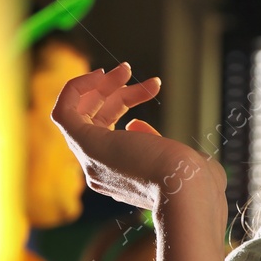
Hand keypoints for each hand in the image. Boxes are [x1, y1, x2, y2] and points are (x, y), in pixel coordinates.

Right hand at [51, 61, 222, 210]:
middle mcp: (101, 171)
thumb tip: (134, 124)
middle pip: (96, 121)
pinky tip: (98, 74)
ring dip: (98, 85)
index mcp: (122, 176)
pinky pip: (63, 112)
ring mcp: (92, 160)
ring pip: (81, 115)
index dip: (128, 102)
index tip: (151, 86)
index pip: (111, 132)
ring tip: (125, 68)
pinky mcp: (86, 146)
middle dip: (114, 90)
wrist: (190, 192)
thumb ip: (155, 143)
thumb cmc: (197, 182)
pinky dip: (75, 88)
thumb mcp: (179, 159)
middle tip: (131, 70)